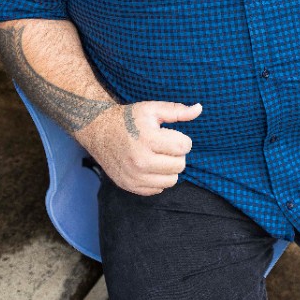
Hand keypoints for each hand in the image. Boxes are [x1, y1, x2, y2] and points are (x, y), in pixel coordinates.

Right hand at [76, 100, 200, 195]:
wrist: (99, 130)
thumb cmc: (129, 118)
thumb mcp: (152, 109)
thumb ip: (178, 111)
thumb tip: (199, 109)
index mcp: (148, 139)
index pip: (184, 146)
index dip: (182, 139)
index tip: (170, 134)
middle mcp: (140, 161)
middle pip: (180, 165)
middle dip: (176, 154)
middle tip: (163, 145)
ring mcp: (134, 176)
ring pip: (171, 180)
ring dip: (168, 168)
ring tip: (157, 156)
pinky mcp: (129, 186)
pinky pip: (157, 190)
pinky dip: (157, 179)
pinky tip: (148, 166)